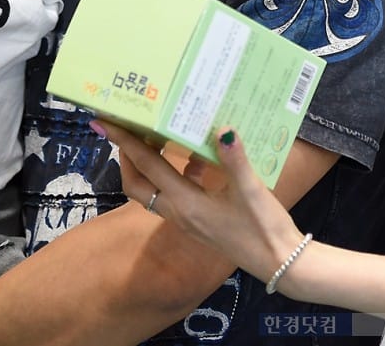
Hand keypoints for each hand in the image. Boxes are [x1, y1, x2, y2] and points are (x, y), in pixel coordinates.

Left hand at [95, 121, 303, 282]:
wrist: (279, 263)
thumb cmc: (264, 228)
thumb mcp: (251, 191)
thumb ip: (234, 160)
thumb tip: (222, 129)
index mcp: (184, 203)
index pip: (145, 166)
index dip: (124, 141)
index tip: (104, 122)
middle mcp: (178, 211)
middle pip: (136, 183)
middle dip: (125, 155)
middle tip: (124, 127)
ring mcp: (186, 217)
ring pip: (152, 189)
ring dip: (145, 164)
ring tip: (151, 135)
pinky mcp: (198, 219)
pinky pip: (173, 192)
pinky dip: (171, 173)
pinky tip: (192, 156)